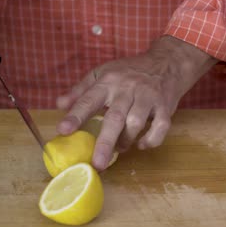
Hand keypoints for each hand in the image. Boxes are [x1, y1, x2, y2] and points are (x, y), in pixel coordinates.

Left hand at [56, 35, 216, 170]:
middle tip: (97, 163)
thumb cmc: (129, 72)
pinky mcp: (165, 106)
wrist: (166, 63)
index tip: (63, 130)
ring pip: (136, 123)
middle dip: (105, 142)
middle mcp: (128, 89)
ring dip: (126, 140)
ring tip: (120, 148)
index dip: (75, 116)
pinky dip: (151, 140)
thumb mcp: (102, 73)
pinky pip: (160, 127)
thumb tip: (59, 105)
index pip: (88, 100)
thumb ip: (81, 90)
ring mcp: (148, 97)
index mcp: (108, 82)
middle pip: (115, 118)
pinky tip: (141, 144)